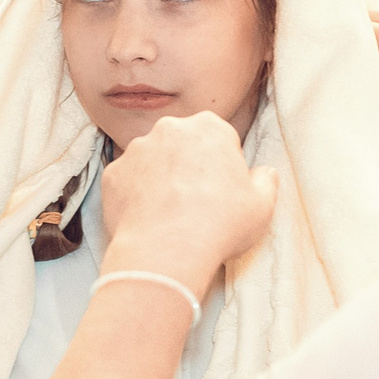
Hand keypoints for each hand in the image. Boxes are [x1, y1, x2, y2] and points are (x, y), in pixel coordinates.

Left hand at [98, 112, 277, 294]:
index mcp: (209, 127)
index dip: (224, 165)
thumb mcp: (262, 205)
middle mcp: (169, 129)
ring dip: (161, 178)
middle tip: (197, 201)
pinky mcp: (112, 174)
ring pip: (153, 161)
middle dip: (189, 165)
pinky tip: (149, 219)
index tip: (224, 189)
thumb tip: (264, 173)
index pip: (219, 138)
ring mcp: (136, 150)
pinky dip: (136, 196)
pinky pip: (128, 181)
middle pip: (183, 144)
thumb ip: (266, 181)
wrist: (166, 251)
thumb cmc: (219, 225)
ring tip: (171, 214)